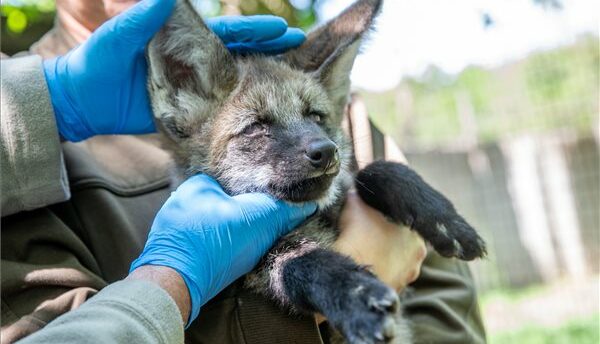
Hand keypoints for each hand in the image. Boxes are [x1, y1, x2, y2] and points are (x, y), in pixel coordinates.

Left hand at [43, 0, 305, 141]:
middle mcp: (194, 61)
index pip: (228, 32)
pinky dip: (242, 104)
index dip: (256, 31)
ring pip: (236, 79)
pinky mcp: (188, 109)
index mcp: (183, 40)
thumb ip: (141, 17)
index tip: (283, 29)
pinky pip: (220, 105)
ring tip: (290, 79)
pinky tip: (261, 108)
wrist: (84, 101)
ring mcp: (194, 86)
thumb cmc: (97, 64)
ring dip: (262, 77)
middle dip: (270, 49)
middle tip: (297, 46)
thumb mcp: (118, 38)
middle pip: (241, 53)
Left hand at [129, 174, 315, 325]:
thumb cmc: (211, 245)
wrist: (173, 286)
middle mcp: (180, 201)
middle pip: (221, 203)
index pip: (233, 179)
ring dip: (226, 233)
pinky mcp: (170, 251)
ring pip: (209, 224)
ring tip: (245, 243)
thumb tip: (309, 206)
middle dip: (240, 213)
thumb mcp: (256, 221)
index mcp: (197, 184)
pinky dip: (212, 248)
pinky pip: (198, 243)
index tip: (271, 202)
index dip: (255, 190)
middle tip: (261, 225)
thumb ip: (281, 211)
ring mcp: (172, 227)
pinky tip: (224, 258)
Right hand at [335, 191, 426, 290]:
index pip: (407, 220)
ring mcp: (408, 276)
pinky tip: (367, 265)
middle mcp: (418, 256)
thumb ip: (358, 194)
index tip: (376, 216)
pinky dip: (380, 271)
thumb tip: (354, 181)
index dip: (390, 217)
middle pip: (403, 241)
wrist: (353, 278)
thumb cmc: (359, 238)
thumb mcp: (355, 207)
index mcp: (416, 234)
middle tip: (369, 232)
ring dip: (385, 256)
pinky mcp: (396, 291)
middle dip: (388, 237)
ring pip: (397, 260)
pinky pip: (389, 276)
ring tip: (366, 251)